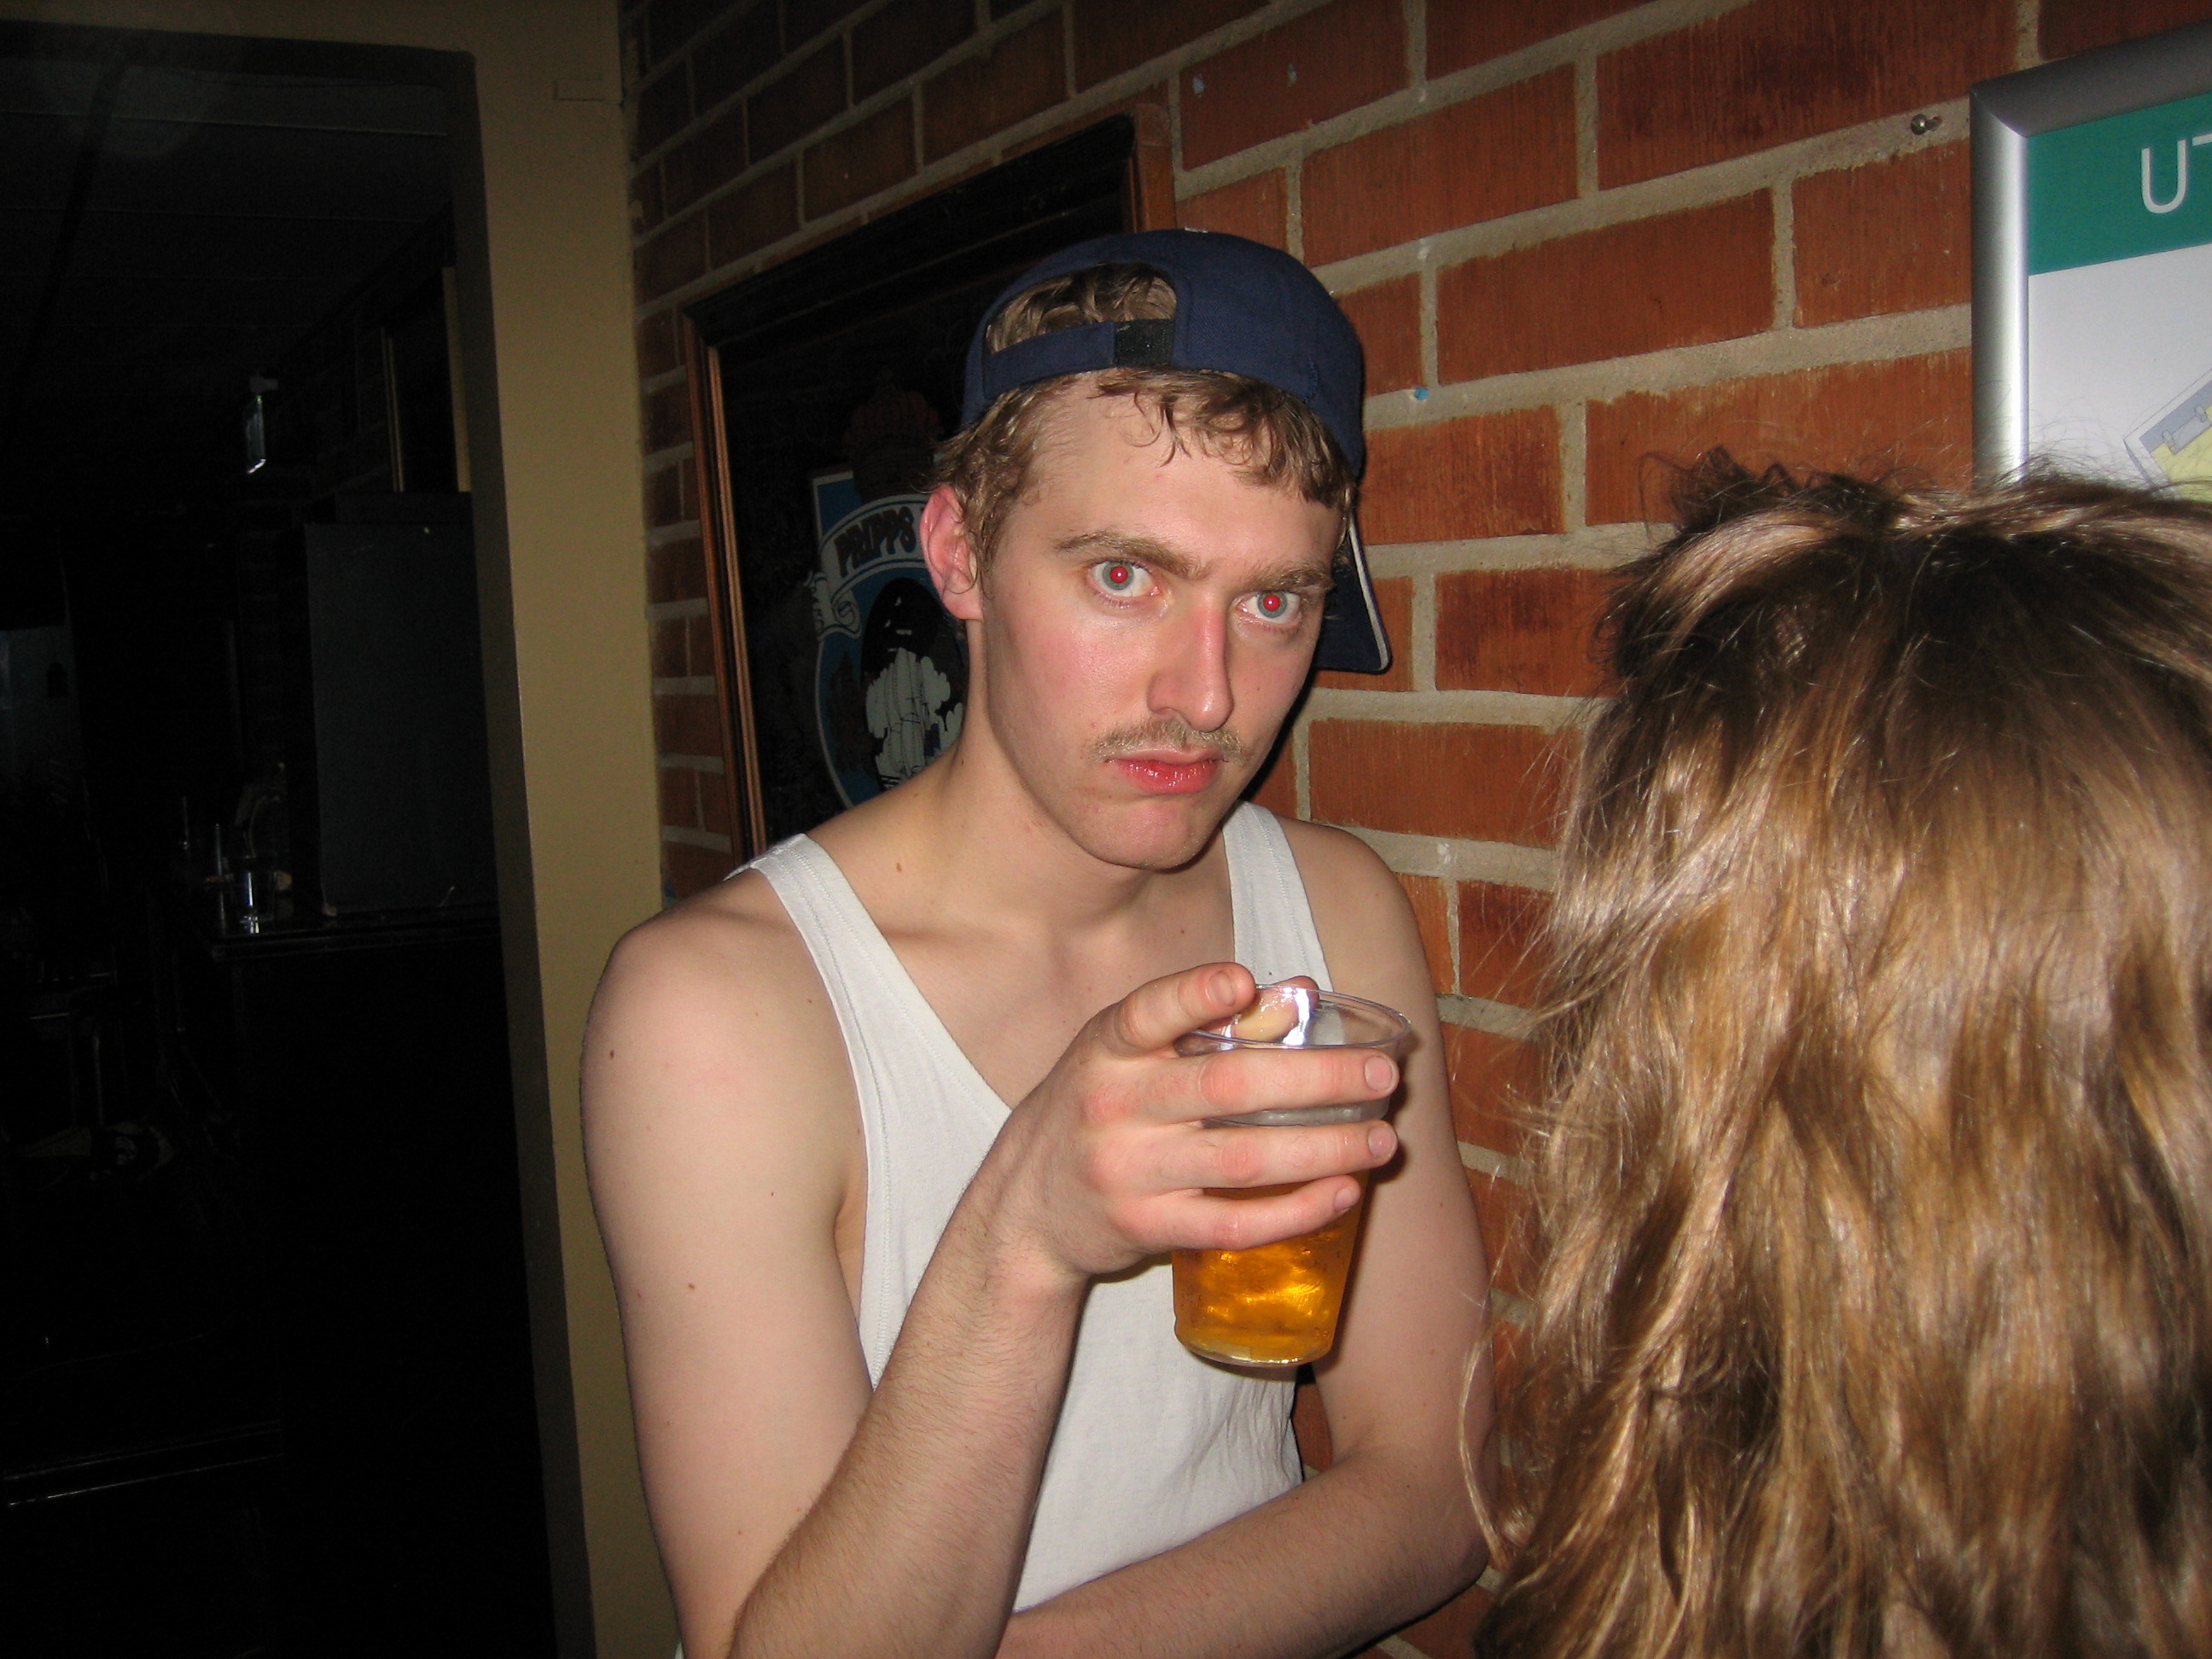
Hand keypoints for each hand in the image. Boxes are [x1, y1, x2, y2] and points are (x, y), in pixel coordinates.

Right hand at [978, 963, 1399, 1284]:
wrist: (1024, 1207)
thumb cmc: (1098, 1108)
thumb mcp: (1128, 1056)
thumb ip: (1205, 1023)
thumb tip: (1299, 991)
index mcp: (1108, 1049)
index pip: (1146, 1014)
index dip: (1194, 996)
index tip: (1243, 983)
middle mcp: (1113, 1105)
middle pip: (1226, 1087)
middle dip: (1315, 1080)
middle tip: (1381, 1076)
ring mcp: (1129, 1171)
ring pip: (1242, 1159)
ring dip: (1324, 1149)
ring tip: (1382, 1140)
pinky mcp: (1146, 1227)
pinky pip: (1234, 1222)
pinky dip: (1296, 1210)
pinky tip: (1342, 1192)